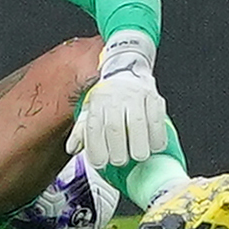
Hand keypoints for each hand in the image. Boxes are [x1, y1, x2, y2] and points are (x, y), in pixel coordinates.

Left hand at [67, 32, 168, 167]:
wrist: (127, 65)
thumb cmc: (108, 95)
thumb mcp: (91, 109)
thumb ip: (82, 131)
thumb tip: (71, 148)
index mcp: (97, 102)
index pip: (94, 127)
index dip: (96, 149)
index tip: (100, 163)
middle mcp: (115, 97)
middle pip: (115, 128)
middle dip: (118, 151)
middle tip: (120, 161)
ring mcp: (135, 96)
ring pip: (137, 124)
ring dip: (138, 146)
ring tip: (138, 156)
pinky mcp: (154, 97)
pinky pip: (156, 119)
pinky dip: (156, 136)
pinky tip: (153, 146)